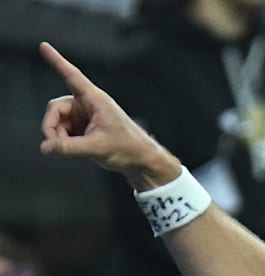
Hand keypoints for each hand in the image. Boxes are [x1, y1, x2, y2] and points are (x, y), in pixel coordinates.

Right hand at [38, 42, 180, 189]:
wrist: (139, 159)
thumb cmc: (126, 148)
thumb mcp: (96, 148)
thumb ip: (68, 148)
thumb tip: (45, 147)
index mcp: (95, 99)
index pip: (72, 76)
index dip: (56, 61)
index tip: (43, 46)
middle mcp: (87, 103)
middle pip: (55, 108)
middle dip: (52, 128)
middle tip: (56, 146)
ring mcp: (83, 115)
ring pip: (57, 121)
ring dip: (59, 137)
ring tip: (75, 152)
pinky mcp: (82, 127)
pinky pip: (62, 131)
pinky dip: (64, 142)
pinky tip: (78, 152)